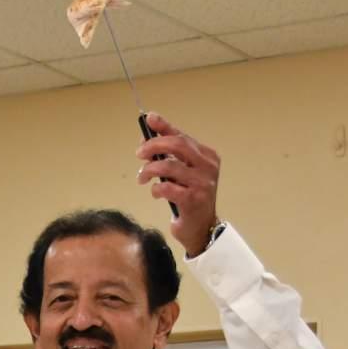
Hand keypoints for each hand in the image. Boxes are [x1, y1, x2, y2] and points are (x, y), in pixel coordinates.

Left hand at [135, 112, 220, 255]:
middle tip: (139, 154)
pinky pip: (167, 187)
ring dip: (149, 170)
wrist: (201, 228)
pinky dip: (156, 188)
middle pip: (178, 145)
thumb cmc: (189, 197)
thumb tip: (147, 135)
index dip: (163, 127)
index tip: (148, 120)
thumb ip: (169, 154)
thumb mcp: (181, 172)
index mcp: (207, 156)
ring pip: (169, 166)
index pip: (182, 136)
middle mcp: (208, 167)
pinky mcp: (193, 200)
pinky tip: (156, 192)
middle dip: (153, 145)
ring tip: (142, 177)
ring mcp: (202, 183)